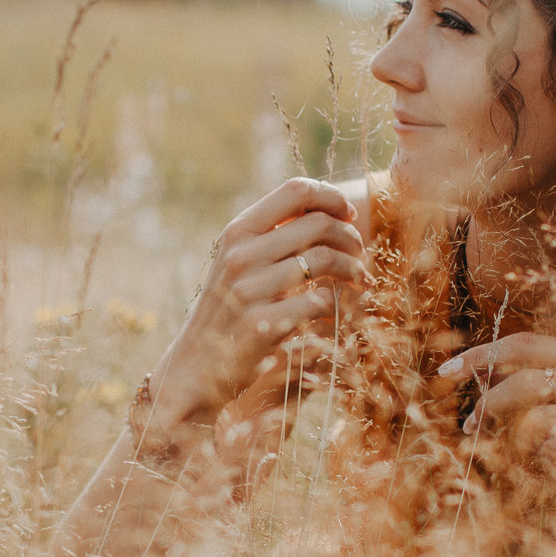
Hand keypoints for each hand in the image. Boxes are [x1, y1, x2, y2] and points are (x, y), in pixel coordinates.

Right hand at [146, 179, 366, 432]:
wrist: (195, 366)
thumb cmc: (226, 311)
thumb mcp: (237, 264)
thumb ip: (270, 237)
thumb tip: (324, 211)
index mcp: (237, 232)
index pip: (295, 190)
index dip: (331, 198)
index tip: (348, 215)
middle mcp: (241, 255)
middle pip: (318, 223)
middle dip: (350, 236)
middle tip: (360, 252)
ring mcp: (250, 290)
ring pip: (325, 259)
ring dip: (353, 268)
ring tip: (360, 280)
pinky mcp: (264, 325)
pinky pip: (320, 301)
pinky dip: (337, 303)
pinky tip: (338, 310)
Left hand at [440, 332, 555, 480]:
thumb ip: (548, 389)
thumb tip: (485, 372)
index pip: (526, 345)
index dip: (481, 354)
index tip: (445, 371)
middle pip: (524, 382)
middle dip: (487, 405)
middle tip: (467, 428)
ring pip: (536, 425)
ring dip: (523, 450)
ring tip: (536, 466)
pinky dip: (551, 472)